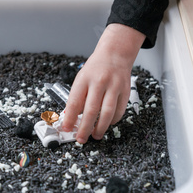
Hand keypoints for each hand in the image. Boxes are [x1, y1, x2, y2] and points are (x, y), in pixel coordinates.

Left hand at [62, 23, 145, 142]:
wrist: (115, 54)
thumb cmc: (96, 68)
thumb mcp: (82, 77)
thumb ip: (77, 96)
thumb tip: (71, 117)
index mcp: (84, 78)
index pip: (75, 101)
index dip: (70, 118)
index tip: (67, 128)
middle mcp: (99, 82)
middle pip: (91, 110)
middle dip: (85, 128)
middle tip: (81, 138)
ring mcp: (114, 86)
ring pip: (107, 113)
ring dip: (100, 128)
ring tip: (95, 135)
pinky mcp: (125, 91)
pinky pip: (119, 111)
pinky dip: (113, 121)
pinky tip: (107, 124)